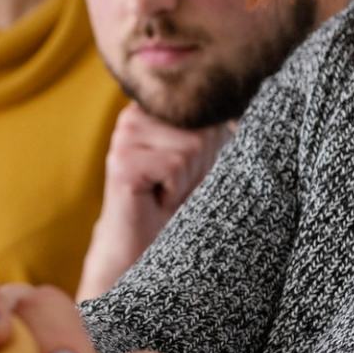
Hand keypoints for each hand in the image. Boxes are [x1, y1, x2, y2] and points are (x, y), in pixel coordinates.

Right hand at [77, 105, 230, 299]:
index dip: (212, 144)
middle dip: (201, 163)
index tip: (188, 167)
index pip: (206, 107)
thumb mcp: (204, 156)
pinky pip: (175, 165)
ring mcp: (124, 134)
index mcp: (154, 105)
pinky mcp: (121, 161)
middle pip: (202, 125)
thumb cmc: (180, 201)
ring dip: (188, 179)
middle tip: (176, 185)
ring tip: (167, 192)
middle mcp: (135, 112)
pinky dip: (175, 191)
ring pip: (191, 145)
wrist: (146, 247)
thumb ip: (211, 125)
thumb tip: (232, 109)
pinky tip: (157, 200)